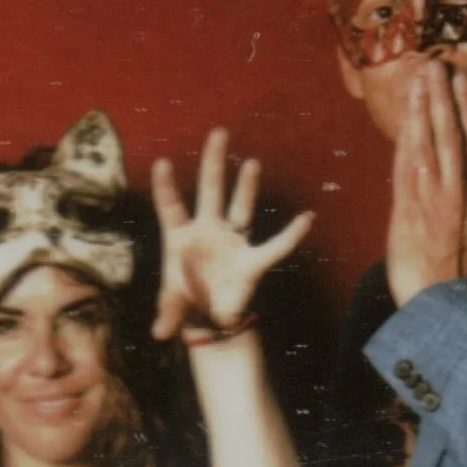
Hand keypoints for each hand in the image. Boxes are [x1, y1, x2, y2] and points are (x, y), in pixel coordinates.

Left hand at [148, 128, 312, 340]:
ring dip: (245, 187)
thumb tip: (159, 334)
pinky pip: (274, 247)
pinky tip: (306, 218)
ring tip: (250, 163)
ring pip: (240, 208)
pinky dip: (291, 235)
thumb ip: (168, 316)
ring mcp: (231, 242)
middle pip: (210, 191)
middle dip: (213, 164)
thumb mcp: (173, 307)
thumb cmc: (186, 300)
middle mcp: (207, 232)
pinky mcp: (251, 261)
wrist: (209, 315)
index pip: (171, 208)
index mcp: (180, 238)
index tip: (162, 163)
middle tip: (217, 132)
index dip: (166, 188)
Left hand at [385, 62, 466, 305]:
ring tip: (420, 78)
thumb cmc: (458, 274)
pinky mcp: (409, 212)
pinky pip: (407, 167)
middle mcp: (460, 193)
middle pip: (452, 135)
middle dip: (444, 97)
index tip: (462, 83)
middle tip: (437, 65)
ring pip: (430, 144)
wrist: (441, 307)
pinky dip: (406, 138)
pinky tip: (403, 117)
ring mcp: (435, 201)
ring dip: (424, 108)